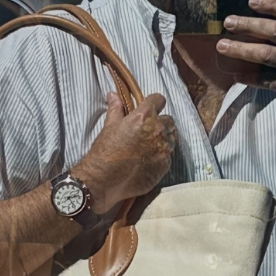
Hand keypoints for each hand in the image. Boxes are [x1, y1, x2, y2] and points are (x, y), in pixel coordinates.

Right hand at [75, 92, 176, 212]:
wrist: (103, 180)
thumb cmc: (104, 152)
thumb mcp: (109, 127)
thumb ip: (115, 109)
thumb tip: (113, 95)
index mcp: (144, 117)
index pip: (159, 100)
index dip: (153, 103)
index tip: (149, 109)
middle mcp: (158, 130)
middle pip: (169, 120)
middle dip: (160, 123)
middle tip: (147, 132)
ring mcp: (163, 149)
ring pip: (172, 138)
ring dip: (163, 140)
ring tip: (148, 148)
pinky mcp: (165, 166)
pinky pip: (169, 156)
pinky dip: (162, 156)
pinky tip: (149, 160)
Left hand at [214, 0, 275, 117]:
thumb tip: (253, 19)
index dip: (272, 3)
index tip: (251, 1)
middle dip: (249, 25)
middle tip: (228, 22)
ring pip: (268, 54)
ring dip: (242, 49)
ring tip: (222, 46)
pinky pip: (268, 81)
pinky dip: (250, 78)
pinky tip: (236, 75)